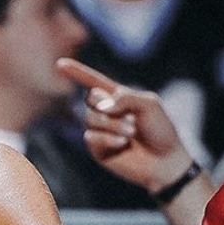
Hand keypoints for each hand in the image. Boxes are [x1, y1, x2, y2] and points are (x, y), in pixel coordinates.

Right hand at [56, 57, 193, 193]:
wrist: (163, 160)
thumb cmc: (160, 130)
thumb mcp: (149, 103)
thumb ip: (125, 97)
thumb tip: (101, 107)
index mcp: (118, 97)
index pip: (93, 81)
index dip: (77, 72)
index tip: (60, 64)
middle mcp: (106, 113)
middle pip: (90, 98)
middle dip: (105, 104)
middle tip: (128, 116)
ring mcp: (100, 131)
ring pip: (91, 118)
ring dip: (111, 124)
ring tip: (130, 132)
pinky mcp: (97, 149)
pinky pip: (91, 136)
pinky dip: (107, 138)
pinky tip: (123, 143)